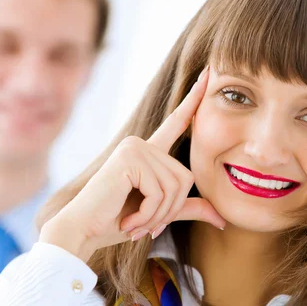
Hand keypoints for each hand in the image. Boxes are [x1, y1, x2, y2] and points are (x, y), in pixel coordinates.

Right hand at [40, 66, 224, 261]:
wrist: (84, 230)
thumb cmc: (116, 221)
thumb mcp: (159, 213)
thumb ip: (188, 208)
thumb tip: (222, 220)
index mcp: (149, 151)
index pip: (176, 123)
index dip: (193, 100)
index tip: (208, 74)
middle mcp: (142, 143)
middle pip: (185, 177)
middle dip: (169, 210)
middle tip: (147, 226)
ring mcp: (135, 147)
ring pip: (174, 187)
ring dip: (158, 216)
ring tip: (136, 225)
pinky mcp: (130, 158)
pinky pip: (159, 191)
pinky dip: (148, 214)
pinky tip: (129, 222)